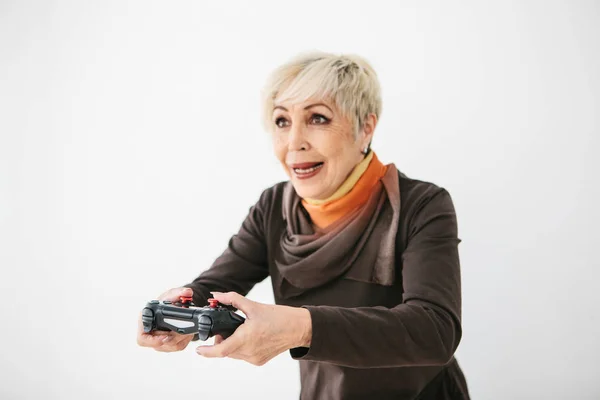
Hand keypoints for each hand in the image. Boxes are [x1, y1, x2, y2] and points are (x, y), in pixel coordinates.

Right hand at [136, 287, 195, 351]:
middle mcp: (150, 333)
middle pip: (159, 345)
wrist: (173, 305)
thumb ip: (179, 292)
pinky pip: (177, 347)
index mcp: (145, 321)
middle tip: (184, 331)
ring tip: (188, 329)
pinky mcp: (168, 344)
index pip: (142, 338)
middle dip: (174, 338)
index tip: (165, 336)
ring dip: (181, 339)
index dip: (153, 341)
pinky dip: (185, 340)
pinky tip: (189, 332)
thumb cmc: (167, 300)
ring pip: (170, 347)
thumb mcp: (172, 294)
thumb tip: (188, 292)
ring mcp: (158, 340)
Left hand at [196, 291, 311, 365]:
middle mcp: (249, 351)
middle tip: (224, 329)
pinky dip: (241, 347)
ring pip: (234, 354)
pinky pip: (244, 355)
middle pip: (226, 350)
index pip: (221, 350)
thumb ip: (232, 299)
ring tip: (239, 331)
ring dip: (231, 344)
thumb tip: (216, 295)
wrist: (298, 328)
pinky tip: (250, 336)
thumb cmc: (279, 317)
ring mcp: (255, 358)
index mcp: (247, 338)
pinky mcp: (259, 361)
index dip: (207, 352)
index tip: (198, 350)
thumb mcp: (253, 305)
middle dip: (221, 341)